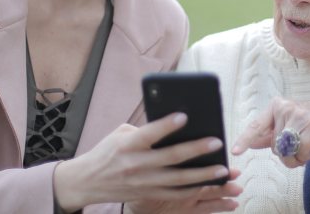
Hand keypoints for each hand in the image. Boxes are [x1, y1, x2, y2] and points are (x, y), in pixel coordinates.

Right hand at [53, 113, 231, 211]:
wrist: (87, 182)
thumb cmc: (107, 152)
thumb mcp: (120, 135)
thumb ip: (145, 131)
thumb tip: (173, 127)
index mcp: (128, 145)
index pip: (149, 133)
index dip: (167, 125)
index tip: (185, 116)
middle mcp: (136, 164)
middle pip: (171, 157)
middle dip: (196, 150)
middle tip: (217, 142)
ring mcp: (143, 182)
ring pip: (179, 179)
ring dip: (203, 174)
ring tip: (222, 168)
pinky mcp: (147, 194)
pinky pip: (175, 193)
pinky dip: (193, 189)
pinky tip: (208, 183)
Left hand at [231, 97, 309, 168]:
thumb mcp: (289, 127)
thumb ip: (270, 135)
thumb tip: (250, 142)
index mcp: (277, 106)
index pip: (257, 125)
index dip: (245, 139)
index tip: (235, 151)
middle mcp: (286, 107)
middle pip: (274, 144)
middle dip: (285, 154)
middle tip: (296, 150)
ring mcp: (300, 114)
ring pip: (286, 149)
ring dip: (295, 158)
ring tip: (304, 152)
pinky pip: (300, 151)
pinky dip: (305, 157)